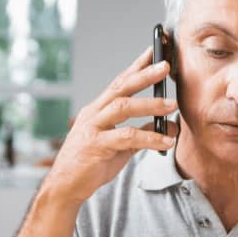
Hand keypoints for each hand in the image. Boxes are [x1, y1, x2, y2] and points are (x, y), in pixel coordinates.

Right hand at [42, 47, 178, 205]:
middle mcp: (95, 113)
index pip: (121, 82)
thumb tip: (171, 125)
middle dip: (144, 74)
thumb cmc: (92, 163)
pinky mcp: (96, 146)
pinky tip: (166, 141)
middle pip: (121, 87)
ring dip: (149, 104)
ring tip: (171, 104)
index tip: (156, 50)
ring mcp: (93, 128)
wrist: (66, 186)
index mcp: (100, 109)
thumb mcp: (122, 146)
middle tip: (166, 65)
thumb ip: (144, 132)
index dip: (138, 65)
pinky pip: (126, 137)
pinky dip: (149, 137)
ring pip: (123, 107)